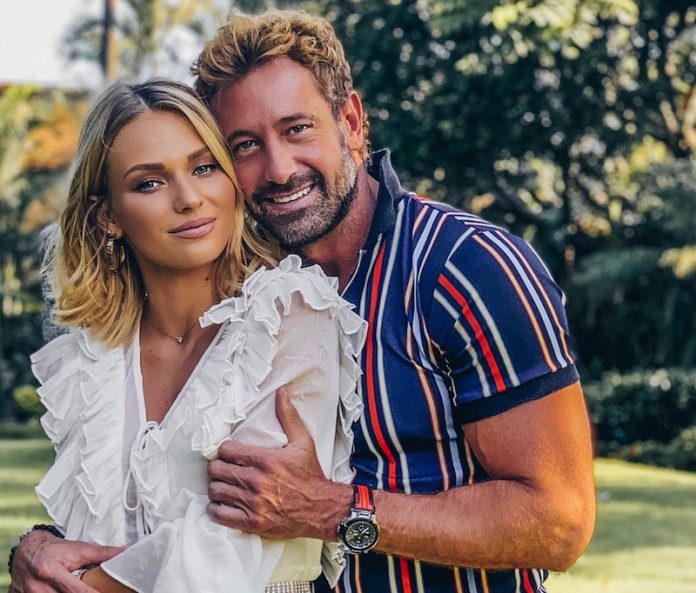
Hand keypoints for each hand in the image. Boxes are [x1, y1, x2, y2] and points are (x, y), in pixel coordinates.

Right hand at [10, 529, 122, 592]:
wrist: (27, 551)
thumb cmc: (56, 550)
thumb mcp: (80, 549)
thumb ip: (103, 554)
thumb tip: (128, 550)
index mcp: (50, 571)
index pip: (76, 591)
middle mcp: (37, 587)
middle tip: (100, 591)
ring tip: (87, 590)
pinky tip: (69, 592)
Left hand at [207, 388, 351, 539]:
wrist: (322, 509)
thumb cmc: (310, 475)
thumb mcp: (303, 442)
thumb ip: (288, 416)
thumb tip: (281, 392)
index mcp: (265, 460)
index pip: (225, 450)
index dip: (224, 450)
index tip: (229, 453)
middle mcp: (256, 481)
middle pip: (216, 470)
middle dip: (218, 467)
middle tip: (225, 468)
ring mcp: (252, 503)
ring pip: (215, 491)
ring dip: (217, 487)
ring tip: (225, 484)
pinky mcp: (251, 522)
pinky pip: (219, 514)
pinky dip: (217, 508)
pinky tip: (224, 503)